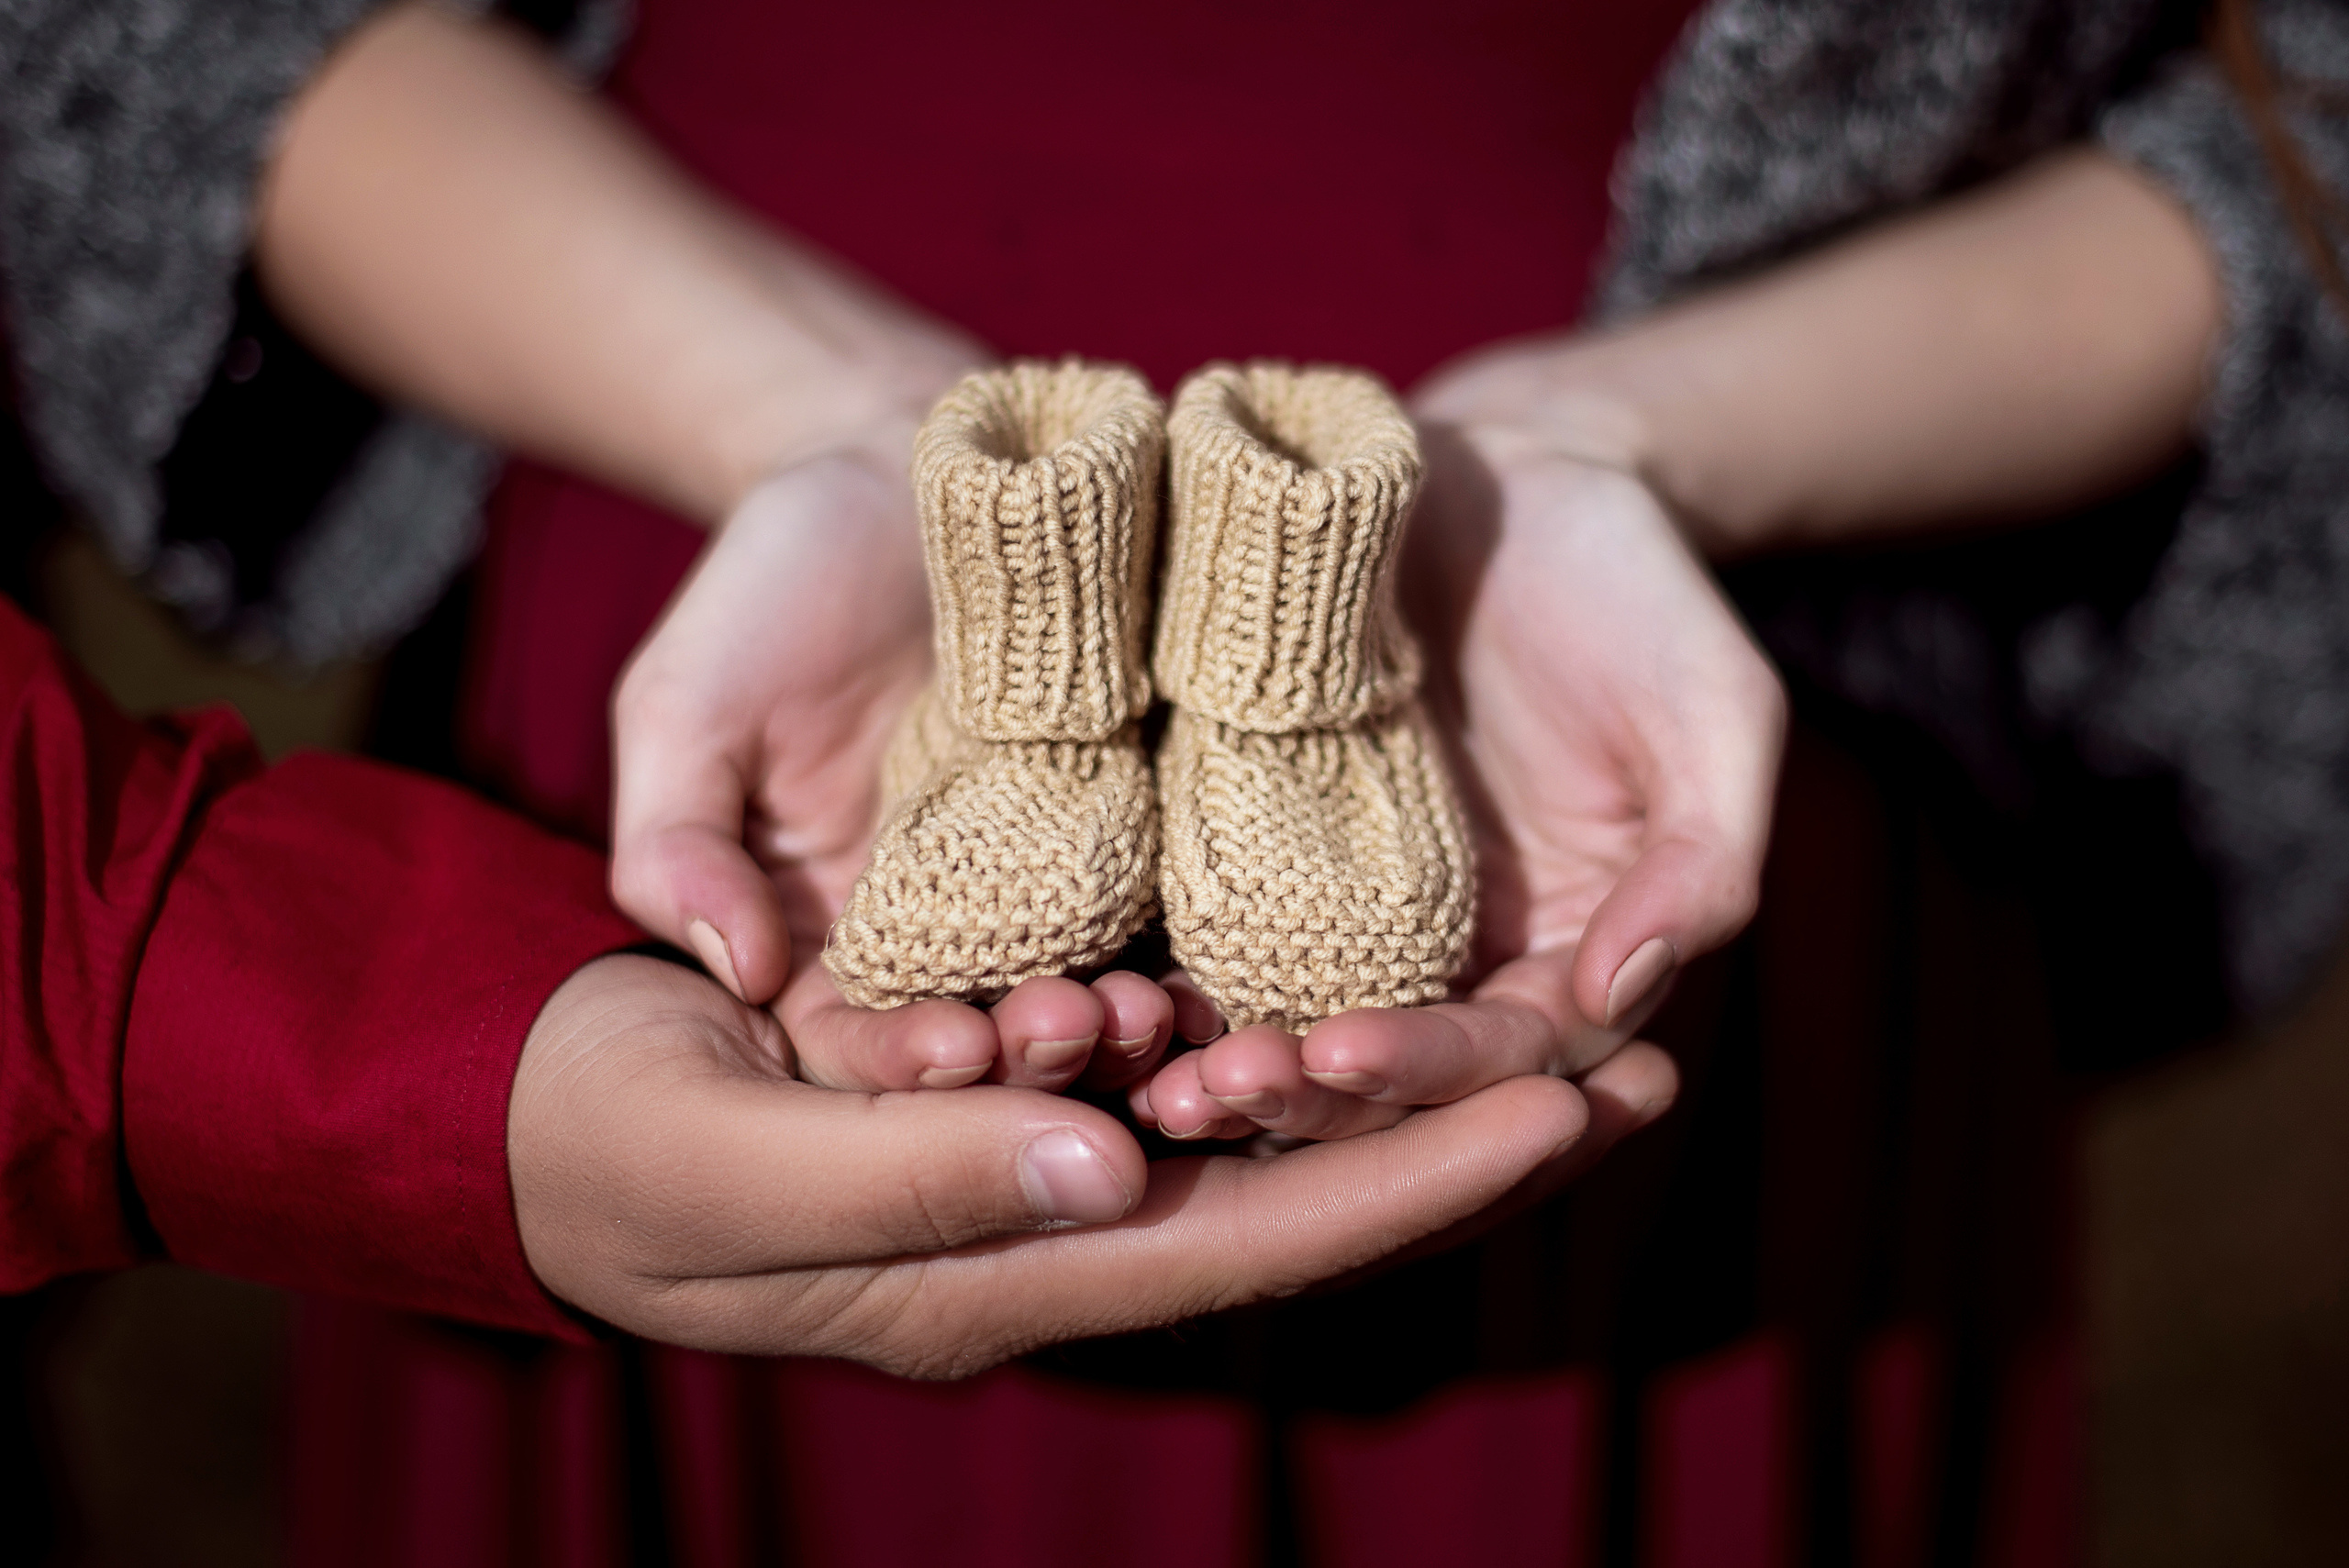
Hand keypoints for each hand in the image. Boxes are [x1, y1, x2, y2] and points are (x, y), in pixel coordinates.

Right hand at [507, 955, 1650, 1374]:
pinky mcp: (1013, 1090)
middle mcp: (1045, 1234)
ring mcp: (1037, 1168)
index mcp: (993, 1276)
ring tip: (1547, 1028)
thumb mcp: (730, 1163)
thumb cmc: (604, 1135)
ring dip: (1395, 1093)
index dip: (1413, 1186)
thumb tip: (1116, 1160)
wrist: (519, 1091)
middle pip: (1293, 1204)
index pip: (1247, 1244)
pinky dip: (1275, 1033)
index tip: (1566, 1117)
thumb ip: (915, 1177)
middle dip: (1459, 1145)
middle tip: (1631, 1073)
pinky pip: (1175, 1073)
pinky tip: (1365, 988)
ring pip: (1254, 1139)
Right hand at [609, 440, 1175, 1097]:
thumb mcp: (686, 705)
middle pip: (990, 1041)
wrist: (908, 472)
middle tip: (1078, 1028)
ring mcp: (1049, 889)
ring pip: (1092, 994)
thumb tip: (733, 969)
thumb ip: (678, 841)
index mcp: (824, 940)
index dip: (901, 1061)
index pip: (857, 1042)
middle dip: (1033, 1058)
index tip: (951, 1048)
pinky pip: (1172, 910)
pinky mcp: (1137, 828)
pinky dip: (1198, 947)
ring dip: (1127, 1025)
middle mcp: (945, 939)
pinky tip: (1219, 961)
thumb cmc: (772, 586)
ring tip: (1154, 1008)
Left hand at [1141, 352, 1782, 1141]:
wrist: (1500, 476)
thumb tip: (1618, 1000)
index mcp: (1564, 956)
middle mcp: (1447, 959)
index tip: (1344, 1055)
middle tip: (1219, 1090)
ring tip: (1154, 1072)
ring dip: (1219, 1065)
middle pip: (1378, 1074)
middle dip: (1304, 1100)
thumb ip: (1698, 863)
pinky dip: (1159, 974)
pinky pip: (1204, 929)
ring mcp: (1342, 911)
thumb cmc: (1632, 590)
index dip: (1429, 1075)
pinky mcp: (1252, 844)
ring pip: (1281, 1024)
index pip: (1501, 1058)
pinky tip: (1098, 989)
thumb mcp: (1710, 709)